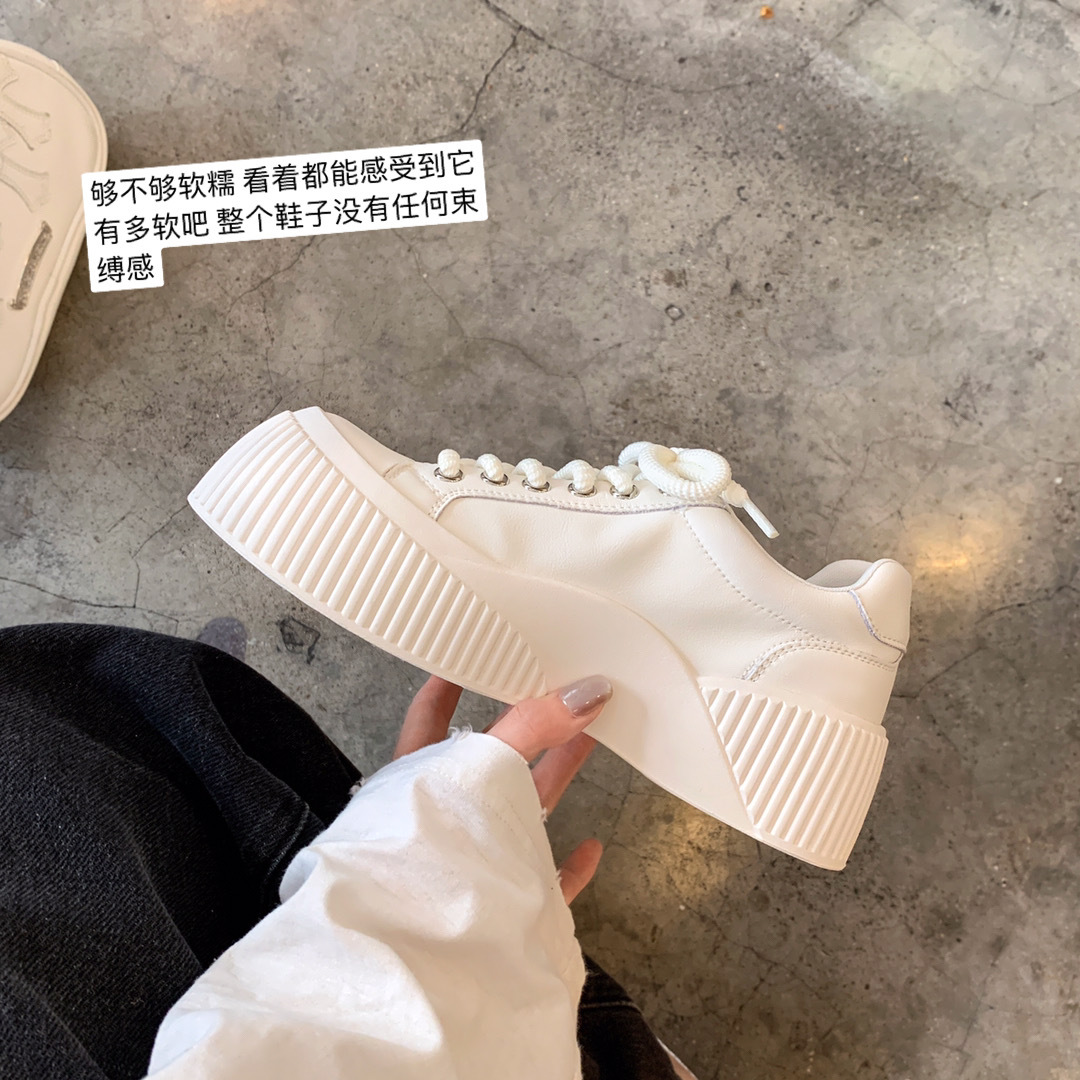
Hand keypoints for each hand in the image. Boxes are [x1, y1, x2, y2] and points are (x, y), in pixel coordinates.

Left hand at [394, 674, 612, 902]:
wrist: (422, 957)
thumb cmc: (426, 855)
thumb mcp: (480, 767)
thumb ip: (530, 729)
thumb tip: (584, 691)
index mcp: (417, 778)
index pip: (429, 717)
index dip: (448, 683)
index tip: (469, 656)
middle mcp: (443, 817)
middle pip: (491, 759)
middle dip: (528, 724)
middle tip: (560, 691)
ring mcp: (475, 864)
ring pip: (521, 811)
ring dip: (556, 776)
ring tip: (589, 739)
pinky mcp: (506, 908)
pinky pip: (544, 883)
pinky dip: (570, 865)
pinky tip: (592, 848)